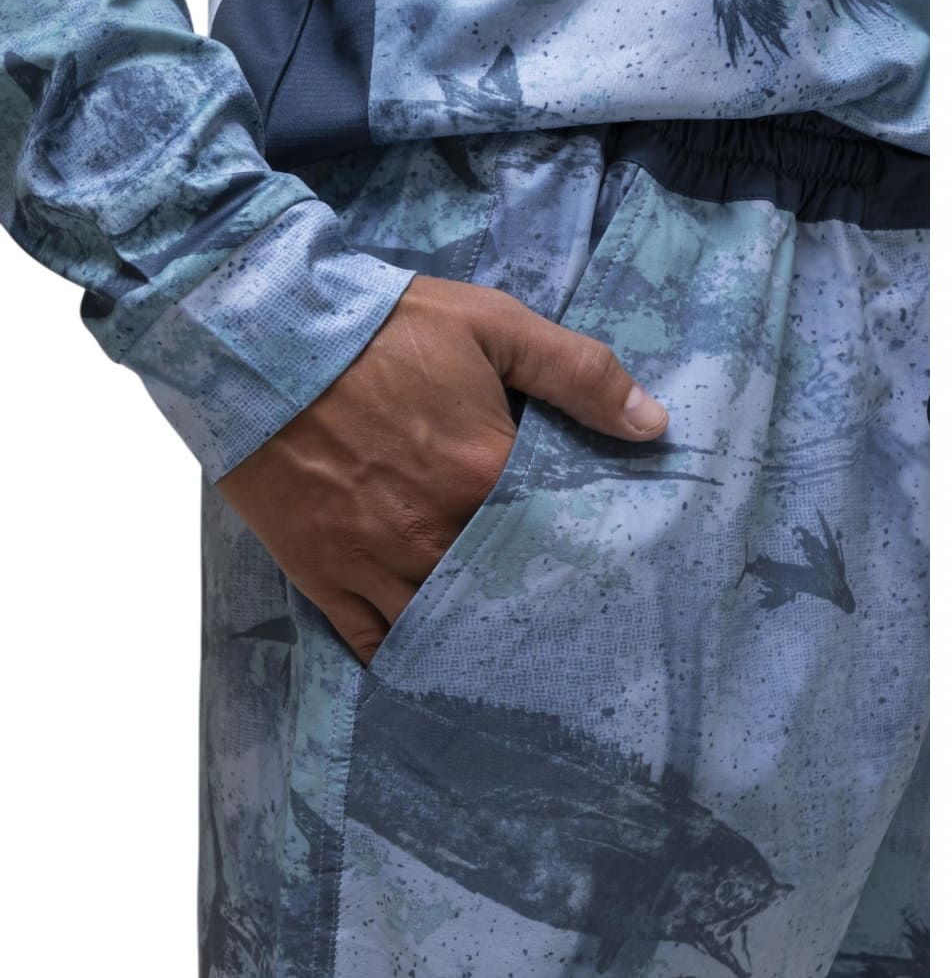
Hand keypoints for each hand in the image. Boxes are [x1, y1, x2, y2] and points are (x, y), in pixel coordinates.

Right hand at [215, 275, 668, 665]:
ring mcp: (375, 562)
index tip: (608, 567)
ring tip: (507, 654)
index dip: (584, 551)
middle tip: (567, 623)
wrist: (257, 337)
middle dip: (535, 605)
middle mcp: (436, 533)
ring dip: (474, 637)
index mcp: (485, 474)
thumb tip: (655, 425)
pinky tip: (430, 666)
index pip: (559, 536)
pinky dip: (403, 656)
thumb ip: (578, 374)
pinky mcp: (323, 573)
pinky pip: (370, 640)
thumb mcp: (492, 325)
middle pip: (505, 591)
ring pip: (442, 626)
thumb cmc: (380, 327)